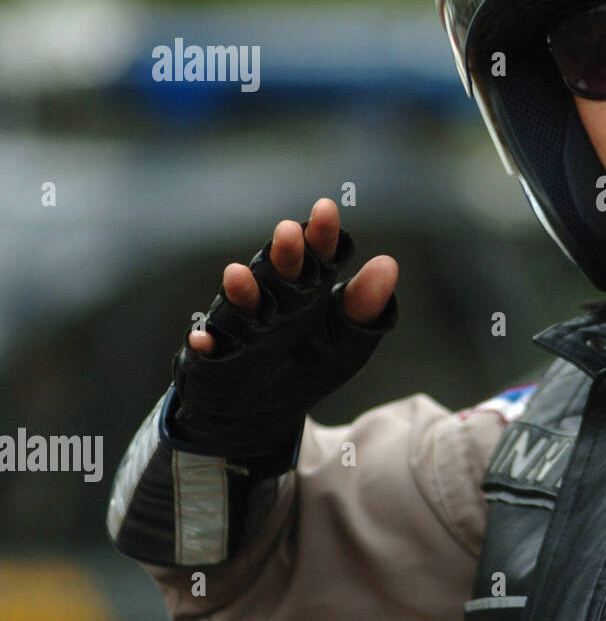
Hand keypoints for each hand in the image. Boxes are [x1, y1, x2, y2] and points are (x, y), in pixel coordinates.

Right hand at [171, 198, 398, 459]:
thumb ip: (366, 305)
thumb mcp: (348, 340)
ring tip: (237, 274)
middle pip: (279, 274)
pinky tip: (203, 340)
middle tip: (287, 231)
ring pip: (242, 307)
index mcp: (308, 290)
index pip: (317, 257)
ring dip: (241, 292)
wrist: (261, 411)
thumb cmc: (309, 365)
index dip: (322, 236)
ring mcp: (241, 329)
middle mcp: (271, 301)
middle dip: (284, 255)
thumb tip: (389, 263)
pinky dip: (206, 345)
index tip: (326, 209)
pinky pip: (209, 351)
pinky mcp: (214, 359)